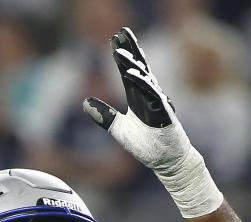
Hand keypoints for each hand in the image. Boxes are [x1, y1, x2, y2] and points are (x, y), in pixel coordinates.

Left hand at [82, 27, 222, 217]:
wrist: (167, 161)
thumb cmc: (146, 144)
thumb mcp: (119, 129)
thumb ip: (104, 115)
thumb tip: (84, 102)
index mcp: (138, 97)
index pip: (129, 71)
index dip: (122, 55)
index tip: (114, 38)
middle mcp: (148, 96)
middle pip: (139, 67)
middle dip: (130, 49)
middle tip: (121, 32)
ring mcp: (157, 103)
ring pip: (144, 79)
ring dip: (132, 65)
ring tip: (120, 53)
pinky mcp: (164, 114)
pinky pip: (152, 96)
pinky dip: (142, 85)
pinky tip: (131, 75)